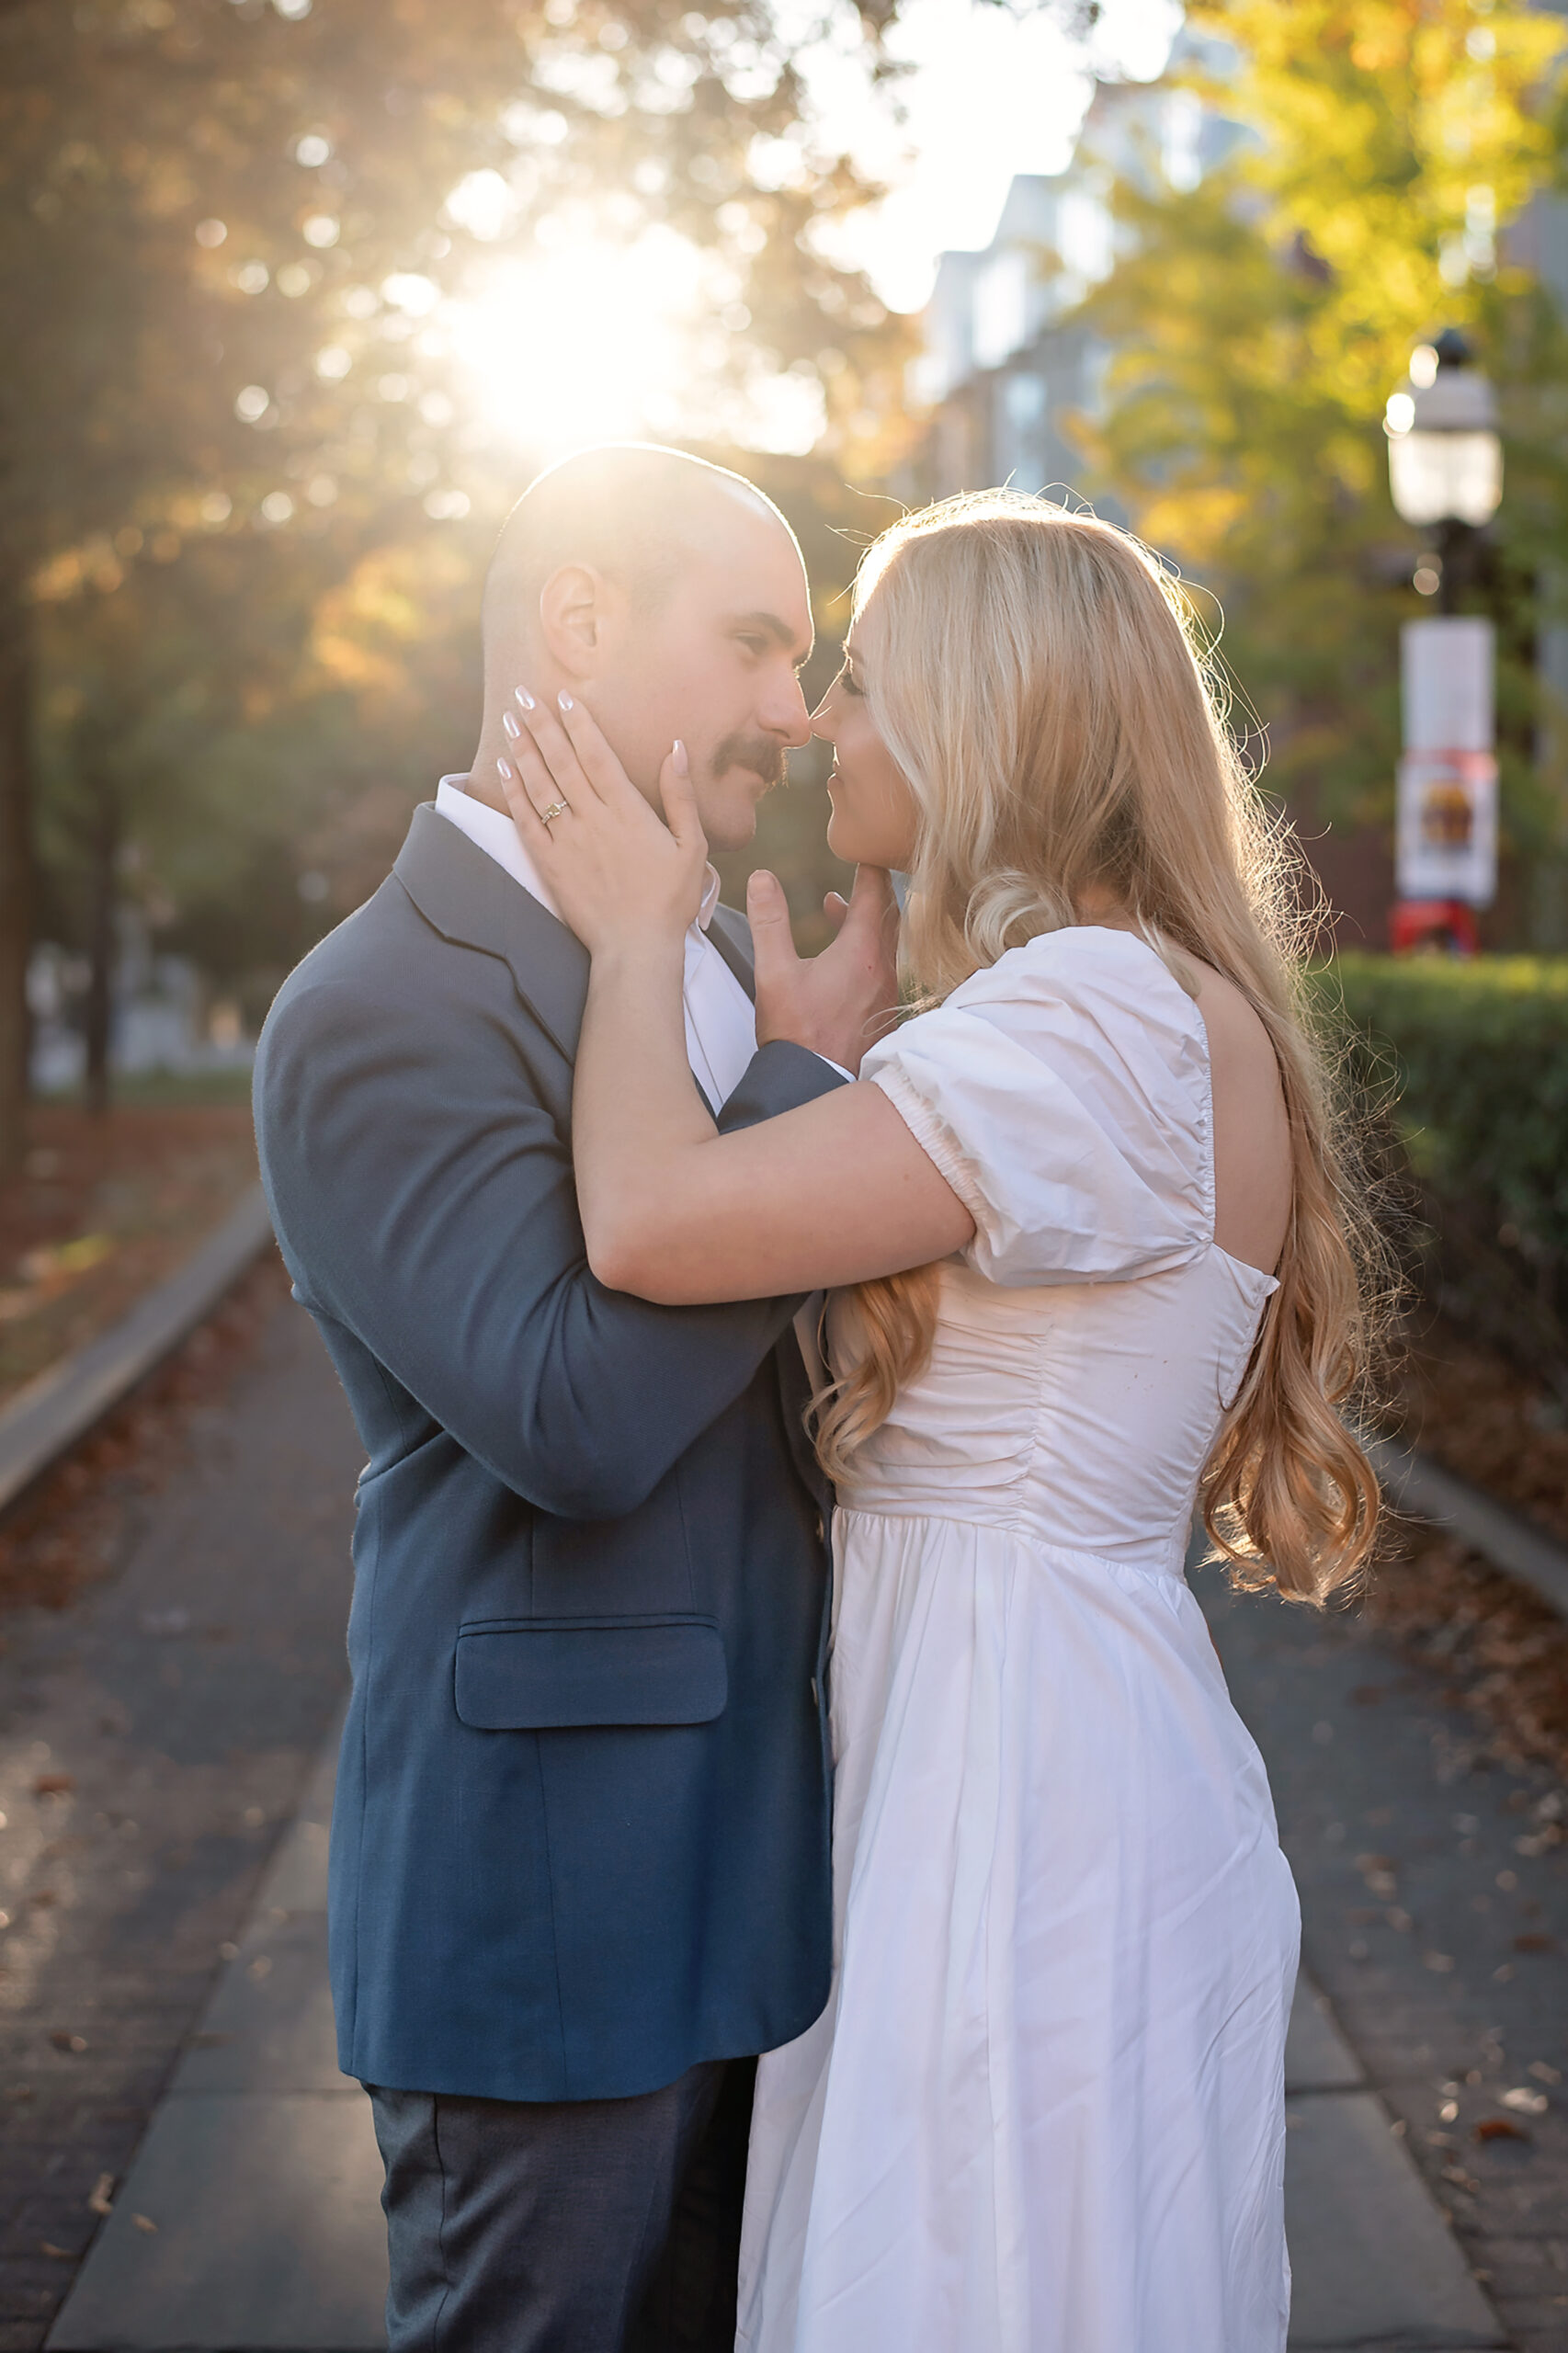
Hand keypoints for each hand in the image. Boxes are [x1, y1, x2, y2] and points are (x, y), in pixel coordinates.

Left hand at [497, 689, 706, 955]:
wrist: (635, 948)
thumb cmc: (670, 900)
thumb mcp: (692, 846)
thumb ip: (680, 795)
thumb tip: (675, 748)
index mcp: (628, 811)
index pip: (596, 755)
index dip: (578, 723)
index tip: (563, 696)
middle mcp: (593, 819)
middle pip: (561, 761)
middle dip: (541, 724)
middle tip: (523, 693)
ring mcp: (567, 841)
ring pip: (539, 785)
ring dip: (523, 749)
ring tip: (510, 719)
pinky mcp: (550, 864)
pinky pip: (526, 820)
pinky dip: (513, 791)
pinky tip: (504, 768)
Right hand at [749, 862, 898, 1075]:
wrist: (812, 1083)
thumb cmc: (794, 1031)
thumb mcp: (773, 972)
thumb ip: (769, 922)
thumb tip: (762, 877)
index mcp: (860, 952)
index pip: (875, 895)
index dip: (871, 868)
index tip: (868, 850)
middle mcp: (883, 969)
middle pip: (890, 915)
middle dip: (874, 890)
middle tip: (860, 871)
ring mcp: (887, 992)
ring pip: (887, 943)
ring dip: (866, 921)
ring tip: (836, 909)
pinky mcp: (882, 1011)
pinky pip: (883, 967)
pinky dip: (868, 949)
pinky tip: (844, 959)